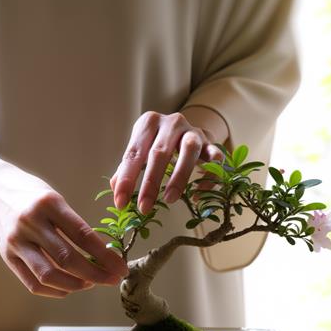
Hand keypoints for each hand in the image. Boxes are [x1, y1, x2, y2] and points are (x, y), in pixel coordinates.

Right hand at [0, 154, 128, 297]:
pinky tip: (69, 288)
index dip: (105, 256)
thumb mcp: (55, 199)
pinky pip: (32, 283)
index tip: (121, 268)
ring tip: (90, 284)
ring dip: (75, 285)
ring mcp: (16, 241)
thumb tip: (102, 255)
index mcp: (49, 204)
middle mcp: (31, 223)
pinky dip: (54, 290)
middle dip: (95, 274)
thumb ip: (74, 225)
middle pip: (67, 258)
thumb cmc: (32, 195)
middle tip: (112, 280)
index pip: (83, 236)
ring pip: (49, 275)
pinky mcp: (7, 256)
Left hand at [110, 110, 226, 213]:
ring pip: (189, 150)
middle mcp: (172, 122)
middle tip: (144, 208)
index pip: (134, 153)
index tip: (121, 203)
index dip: (126, 179)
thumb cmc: (157, 144)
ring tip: (169, 199)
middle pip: (160, 152)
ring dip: (179, 177)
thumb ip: (127, 169)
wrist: (187, 130)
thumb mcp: (140, 151)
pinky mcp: (211, 142)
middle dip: (151, 183)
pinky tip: (198, 193)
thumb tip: (116, 191)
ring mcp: (193, 131)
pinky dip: (208, 176)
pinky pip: (214, 158)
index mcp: (149, 122)